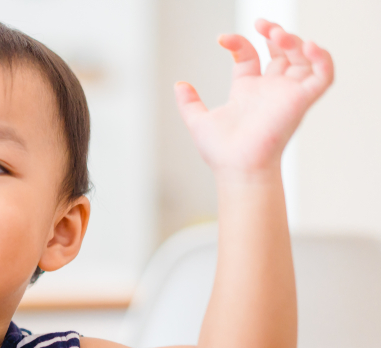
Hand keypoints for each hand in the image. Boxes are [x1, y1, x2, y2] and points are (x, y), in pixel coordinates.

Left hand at [175, 20, 333, 175]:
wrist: (237, 167)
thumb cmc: (222, 153)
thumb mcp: (198, 121)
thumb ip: (189, 103)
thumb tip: (179, 85)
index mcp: (247, 91)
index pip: (249, 56)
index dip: (239, 42)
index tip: (221, 39)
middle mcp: (269, 90)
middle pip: (281, 52)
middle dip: (274, 33)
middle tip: (262, 24)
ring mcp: (286, 94)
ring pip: (302, 58)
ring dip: (294, 40)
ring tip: (275, 34)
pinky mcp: (301, 100)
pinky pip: (323, 75)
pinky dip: (322, 58)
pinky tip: (308, 46)